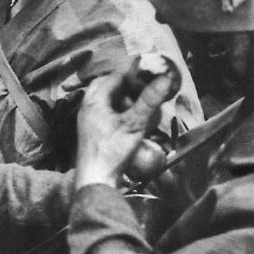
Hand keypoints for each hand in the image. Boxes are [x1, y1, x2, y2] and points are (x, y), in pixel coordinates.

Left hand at [75, 69, 177, 189]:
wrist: (95, 179)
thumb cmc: (112, 151)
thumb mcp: (134, 124)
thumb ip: (148, 101)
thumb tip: (165, 78)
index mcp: (94, 101)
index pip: (114, 77)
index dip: (134, 74)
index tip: (152, 73)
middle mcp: (88, 107)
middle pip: (108, 87)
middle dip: (128, 85)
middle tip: (146, 86)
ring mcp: (89, 120)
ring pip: (107, 100)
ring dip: (124, 98)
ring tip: (143, 101)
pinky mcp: (93, 131)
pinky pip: (107, 113)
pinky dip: (120, 111)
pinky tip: (134, 119)